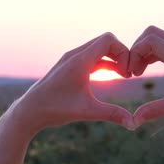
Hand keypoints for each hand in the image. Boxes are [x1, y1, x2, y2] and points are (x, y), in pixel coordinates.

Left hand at [9, 33, 135, 133]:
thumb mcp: (86, 112)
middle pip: (106, 41)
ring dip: (113, 59)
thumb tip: (133, 124)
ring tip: (124, 76)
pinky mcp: (69, 66)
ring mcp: (71, 59)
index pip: (108, 40)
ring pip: (98, 48)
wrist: (29, 111)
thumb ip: (111, 114)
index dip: (123, 52)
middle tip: (129, 74)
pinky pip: (92, 56)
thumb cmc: (55, 110)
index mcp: (79, 61)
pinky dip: (104, 62)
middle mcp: (75, 55)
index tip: (127, 73)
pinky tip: (112, 77)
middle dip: (121, 54)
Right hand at [129, 26, 163, 126]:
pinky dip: (152, 53)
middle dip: (137, 49)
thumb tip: (133, 121)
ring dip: (144, 51)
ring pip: (157, 36)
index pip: (150, 40)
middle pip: (151, 33)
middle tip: (133, 72)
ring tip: (138, 73)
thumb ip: (154, 110)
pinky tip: (147, 70)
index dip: (135, 53)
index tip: (132, 73)